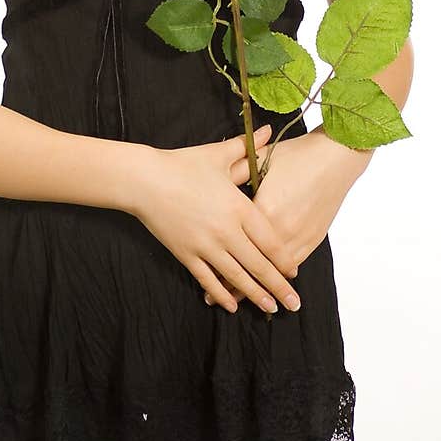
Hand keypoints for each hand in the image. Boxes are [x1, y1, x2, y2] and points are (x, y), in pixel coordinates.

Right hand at [135, 125, 299, 314]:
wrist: (145, 180)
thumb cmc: (183, 165)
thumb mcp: (218, 155)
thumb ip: (246, 149)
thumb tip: (266, 130)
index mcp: (238, 207)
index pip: (270, 241)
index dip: (284, 260)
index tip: (295, 273)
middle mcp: (226, 231)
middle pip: (258, 265)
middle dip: (278, 287)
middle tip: (294, 304)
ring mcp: (205, 246)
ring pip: (236, 277)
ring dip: (255, 295)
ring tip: (270, 309)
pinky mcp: (186, 254)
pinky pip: (208, 279)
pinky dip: (221, 294)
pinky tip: (232, 305)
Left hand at [203, 131, 353, 305]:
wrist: (335, 157)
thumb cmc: (297, 155)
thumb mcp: (260, 161)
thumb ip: (234, 171)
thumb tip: (211, 180)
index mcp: (262, 209)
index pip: (234, 243)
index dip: (216, 260)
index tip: (201, 274)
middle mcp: (280, 228)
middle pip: (251, 263)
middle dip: (231, 283)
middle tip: (211, 299)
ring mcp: (298, 236)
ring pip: (273, 270)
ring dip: (256, 287)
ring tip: (239, 302)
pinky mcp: (312, 238)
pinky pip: (292, 264)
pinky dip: (278, 276)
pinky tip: (270, 286)